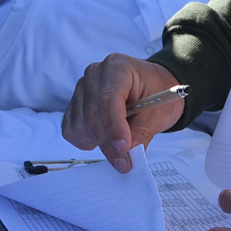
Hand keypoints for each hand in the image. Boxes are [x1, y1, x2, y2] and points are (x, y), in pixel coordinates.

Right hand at [61, 53, 185, 172]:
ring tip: (120, 141)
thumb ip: (142, 132)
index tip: (124, 148)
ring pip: (80, 125)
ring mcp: (82, 88)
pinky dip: (87, 140)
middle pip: (91, 115)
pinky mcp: (75, 104)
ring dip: (99, 142)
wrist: (152, 87)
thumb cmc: (157, 93)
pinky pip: (71, 129)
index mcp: (118, 67)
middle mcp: (95, 74)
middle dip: (108, 143)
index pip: (107, 98)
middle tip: (125, 163)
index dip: (114, 126)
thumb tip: (128, 155)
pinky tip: (105, 137)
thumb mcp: (159, 112)